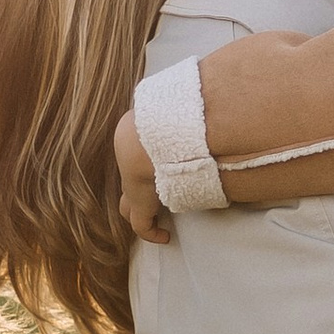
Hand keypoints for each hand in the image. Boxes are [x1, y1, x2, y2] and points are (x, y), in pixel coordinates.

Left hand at [115, 106, 171, 246]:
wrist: (155, 137)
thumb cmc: (166, 119)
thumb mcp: (171, 107)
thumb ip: (185, 106)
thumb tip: (206, 96)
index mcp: (137, 142)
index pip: (136, 156)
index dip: (146, 164)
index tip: (162, 168)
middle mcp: (132, 166)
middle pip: (127, 182)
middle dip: (136, 192)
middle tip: (153, 196)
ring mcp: (134, 187)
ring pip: (130, 205)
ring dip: (144, 211)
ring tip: (160, 220)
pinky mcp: (141, 206)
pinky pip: (143, 226)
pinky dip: (153, 233)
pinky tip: (165, 238)